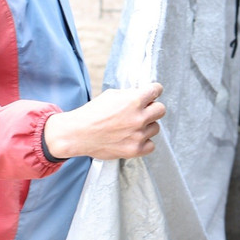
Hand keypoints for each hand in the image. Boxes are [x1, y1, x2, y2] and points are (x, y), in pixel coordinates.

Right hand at [43, 83, 165, 160]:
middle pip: (161, 109)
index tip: (153, 93)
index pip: (156, 90)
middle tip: (143, 110)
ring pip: (156, 127)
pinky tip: (134, 138)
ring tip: (132, 126)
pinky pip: (151, 145)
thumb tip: (143, 96)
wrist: (78, 134)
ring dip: (147, 125)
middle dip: (152, 108)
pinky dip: (144, 142)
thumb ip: (130, 95)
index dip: (154, 90)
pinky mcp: (135, 150)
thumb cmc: (92, 113)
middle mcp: (138, 118)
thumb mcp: (111, 95)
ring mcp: (138, 135)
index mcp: (133, 100)